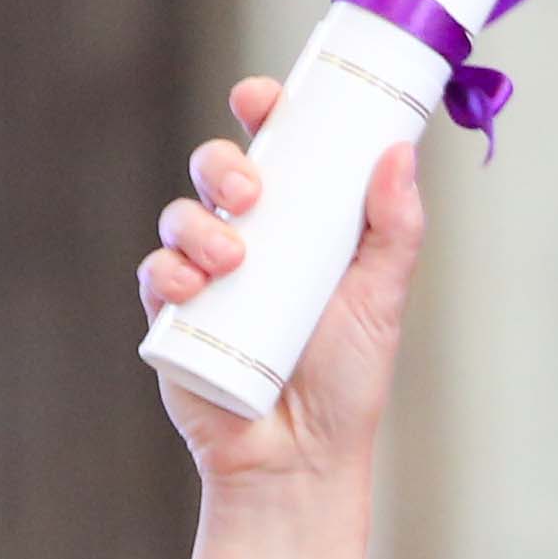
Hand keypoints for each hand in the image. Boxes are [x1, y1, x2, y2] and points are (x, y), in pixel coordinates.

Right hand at [137, 74, 424, 502]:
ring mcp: (205, 275)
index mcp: (299, 220)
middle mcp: (248, 238)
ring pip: (180, 215)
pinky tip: (191, 287)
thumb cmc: (345, 380)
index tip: (262, 99)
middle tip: (249, 193)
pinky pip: (156, 274)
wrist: (301, 459)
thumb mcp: (381, 300)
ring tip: (232, 261)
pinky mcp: (173, 316)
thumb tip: (401, 151)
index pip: (275, 146)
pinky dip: (167, 272)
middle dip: (222, 165)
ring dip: (197, 224)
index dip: (261, 109)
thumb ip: (394, 229)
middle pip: (216, 169)